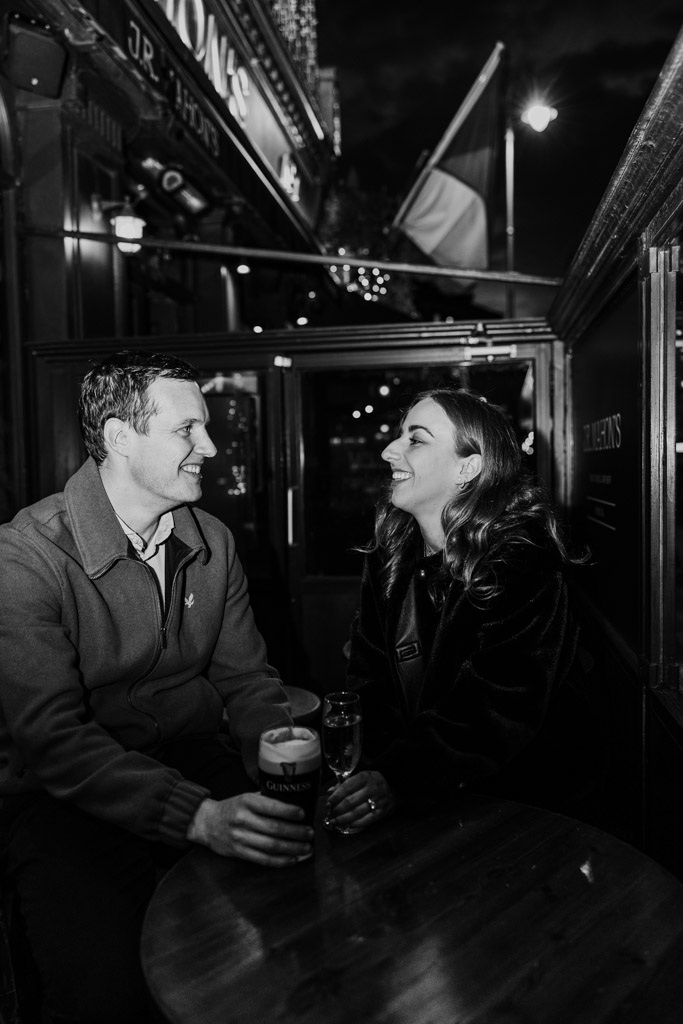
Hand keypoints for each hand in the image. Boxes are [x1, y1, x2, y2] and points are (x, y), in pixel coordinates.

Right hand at [187, 793, 313, 865]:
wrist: (207, 823)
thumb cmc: (232, 808)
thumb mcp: (246, 797)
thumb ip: (266, 799)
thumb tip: (294, 801)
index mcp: (246, 802)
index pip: (271, 807)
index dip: (289, 811)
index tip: (303, 814)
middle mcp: (243, 819)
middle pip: (274, 828)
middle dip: (296, 832)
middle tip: (310, 833)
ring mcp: (240, 838)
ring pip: (271, 846)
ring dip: (292, 848)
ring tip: (306, 848)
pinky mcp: (239, 852)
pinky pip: (263, 859)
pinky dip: (280, 861)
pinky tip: (293, 859)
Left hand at [325, 770, 395, 830]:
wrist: (392, 788)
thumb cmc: (371, 783)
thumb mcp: (359, 778)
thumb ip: (343, 785)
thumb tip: (329, 792)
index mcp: (364, 777)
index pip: (346, 787)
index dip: (335, 797)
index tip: (328, 803)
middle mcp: (372, 788)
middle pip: (351, 801)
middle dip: (338, 809)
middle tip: (331, 814)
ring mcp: (378, 800)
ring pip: (358, 812)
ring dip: (344, 818)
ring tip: (336, 821)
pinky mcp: (382, 811)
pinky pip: (367, 820)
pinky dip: (356, 823)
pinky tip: (348, 825)